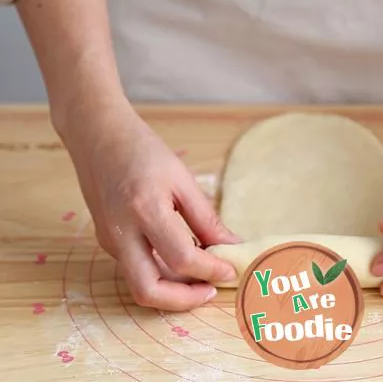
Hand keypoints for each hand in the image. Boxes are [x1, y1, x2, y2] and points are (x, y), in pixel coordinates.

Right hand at [61, 102, 239, 310]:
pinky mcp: (107, 242)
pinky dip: (162, 273)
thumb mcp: (182, 179)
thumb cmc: (143, 151)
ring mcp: (110, 241)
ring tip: (203, 276)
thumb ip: (206, 218)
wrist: (97, 136)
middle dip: (184, 300)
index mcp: (145, 210)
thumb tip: (231, 246)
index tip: (230, 269)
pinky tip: (183, 260)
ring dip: (173, 289)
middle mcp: (121, 233)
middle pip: (148, 291)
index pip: (182, 258)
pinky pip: (137, 269)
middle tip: (211, 290)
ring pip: (141, 284)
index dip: (211, 270)